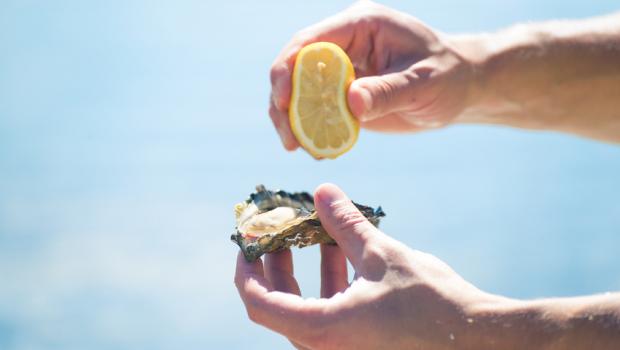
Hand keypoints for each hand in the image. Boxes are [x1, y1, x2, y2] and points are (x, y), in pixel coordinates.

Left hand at [234, 183, 493, 348]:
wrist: (476, 339)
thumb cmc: (429, 301)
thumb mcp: (380, 254)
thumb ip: (345, 223)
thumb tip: (322, 191)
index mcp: (321, 330)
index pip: (258, 303)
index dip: (246, 269)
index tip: (248, 241)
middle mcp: (324, 348)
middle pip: (278, 303)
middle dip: (277, 263)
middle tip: (280, 229)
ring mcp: (342, 349)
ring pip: (305, 306)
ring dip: (307, 268)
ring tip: (317, 231)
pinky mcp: (359, 345)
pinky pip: (330, 312)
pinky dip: (330, 282)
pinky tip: (346, 250)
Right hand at [269, 1, 475, 149]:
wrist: (461, 89)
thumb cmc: (449, 76)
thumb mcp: (423, 83)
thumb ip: (388, 91)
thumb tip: (351, 103)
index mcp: (361, 25)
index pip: (311, 41)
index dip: (287, 68)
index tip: (281, 100)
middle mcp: (345, 44)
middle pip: (295, 67)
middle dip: (284, 102)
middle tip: (289, 139)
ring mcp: (342, 69)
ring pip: (300, 91)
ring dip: (293, 119)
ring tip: (297, 148)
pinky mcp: (344, 93)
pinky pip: (317, 110)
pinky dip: (310, 129)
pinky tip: (315, 150)